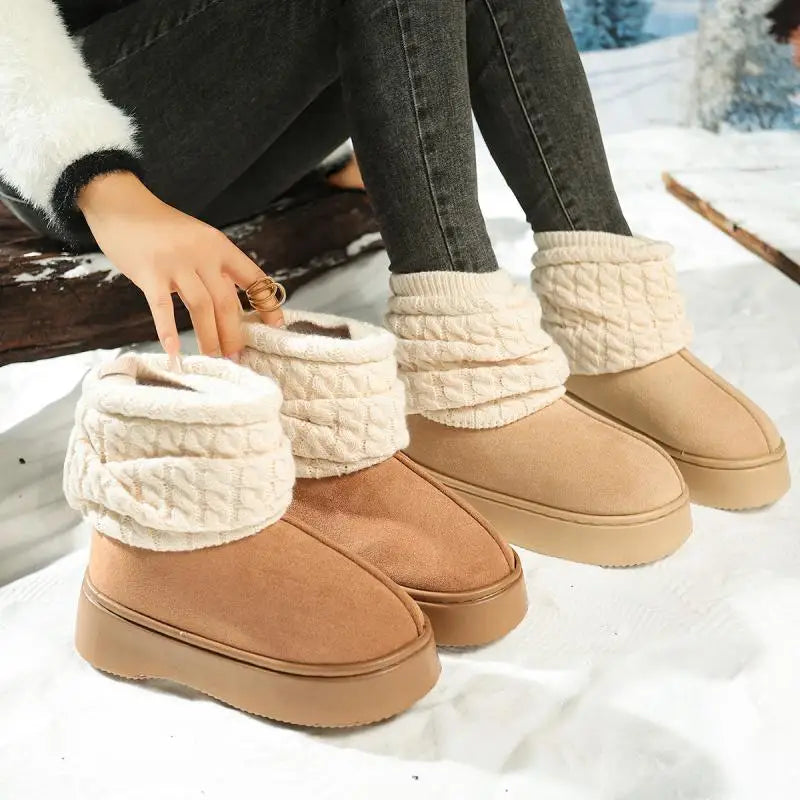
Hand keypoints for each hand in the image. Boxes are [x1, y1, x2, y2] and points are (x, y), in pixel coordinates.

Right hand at [77, 172, 282, 359]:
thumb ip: (216, 270)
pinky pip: (162, 307)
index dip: (267, 305)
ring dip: (209, 338)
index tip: (275, 328)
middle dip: (234, 334)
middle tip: (236, 357)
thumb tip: (236, 308)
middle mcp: (202, 254)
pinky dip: (169, 332)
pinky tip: (175, 353)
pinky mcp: (149, 273)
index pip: (254, 278)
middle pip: (226, 302)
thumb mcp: (199, 241)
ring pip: (201, 307)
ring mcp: (176, 263)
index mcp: (220, 246)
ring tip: (214, 359)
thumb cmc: (163, 229)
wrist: (121, 204)